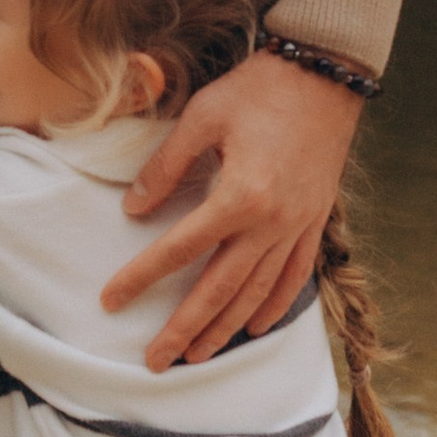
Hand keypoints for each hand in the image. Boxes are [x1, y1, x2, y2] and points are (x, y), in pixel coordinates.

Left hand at [105, 50, 361, 367]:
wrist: (325, 74)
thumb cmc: (259, 89)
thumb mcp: (203, 116)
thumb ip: (166, 166)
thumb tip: (134, 209)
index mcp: (239, 195)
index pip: (179, 249)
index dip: (141, 277)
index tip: (110, 300)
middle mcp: (271, 222)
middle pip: (220, 289)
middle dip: (185, 330)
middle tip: (155, 362)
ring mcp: (297, 225)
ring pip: (257, 292)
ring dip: (226, 329)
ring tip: (197, 356)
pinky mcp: (314, 221)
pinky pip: (295, 276)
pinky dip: (274, 305)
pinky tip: (255, 326)